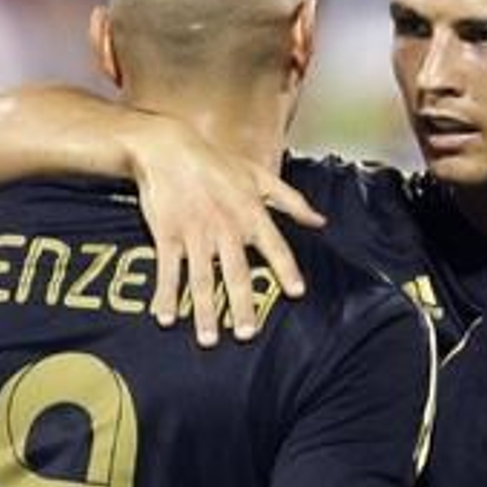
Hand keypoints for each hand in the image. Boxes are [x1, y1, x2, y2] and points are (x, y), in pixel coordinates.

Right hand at [123, 116, 325, 344]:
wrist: (168, 147)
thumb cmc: (217, 163)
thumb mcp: (259, 176)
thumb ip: (292, 202)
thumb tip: (320, 222)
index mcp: (251, 214)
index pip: (275, 247)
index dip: (287, 270)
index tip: (297, 293)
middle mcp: (225, 227)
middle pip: (236, 273)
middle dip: (242, 305)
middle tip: (248, 333)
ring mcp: (195, 234)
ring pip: (201, 279)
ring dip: (205, 311)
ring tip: (209, 339)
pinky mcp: (167, 235)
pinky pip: (168, 270)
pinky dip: (166, 294)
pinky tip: (165, 318)